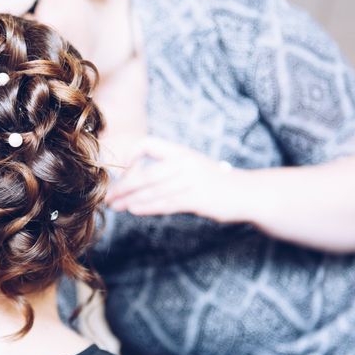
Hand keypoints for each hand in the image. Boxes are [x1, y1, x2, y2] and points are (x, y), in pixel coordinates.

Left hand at [104, 137, 245, 222]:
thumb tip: (137, 178)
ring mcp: (190, 182)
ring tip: (116, 206)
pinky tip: (134, 209)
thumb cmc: (215, 180)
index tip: (123, 170)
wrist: (246, 192)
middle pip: (143, 175)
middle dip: (122, 188)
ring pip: (151, 192)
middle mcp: (183, 163)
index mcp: (180, 151)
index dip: (131, 156)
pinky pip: (165, 204)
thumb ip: (167, 167)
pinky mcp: (196, 200)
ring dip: (130, 201)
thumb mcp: (192, 164)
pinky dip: (147, 207)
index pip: (147, 144)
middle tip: (108, 198)